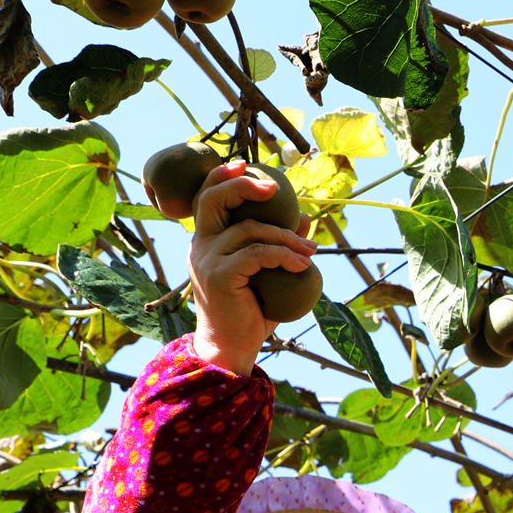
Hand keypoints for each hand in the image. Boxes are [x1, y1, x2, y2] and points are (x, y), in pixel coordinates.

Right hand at [186, 159, 316, 376]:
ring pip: (248, 230)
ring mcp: (207, 260)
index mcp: (207, 240)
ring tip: (311, 252)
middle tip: (274, 189)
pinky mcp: (219, 276)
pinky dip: (284, 255)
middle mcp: (201, 245)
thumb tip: (304, 218)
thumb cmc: (251, 311)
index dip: (222, 175)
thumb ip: (280, 245)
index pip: (207, 196)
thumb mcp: (268, 274)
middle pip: (213, 198)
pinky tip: (303, 266)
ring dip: (286, 237)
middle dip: (243, 186)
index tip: (246, 165)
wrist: (233, 347)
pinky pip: (257, 254)